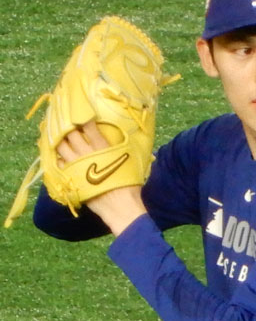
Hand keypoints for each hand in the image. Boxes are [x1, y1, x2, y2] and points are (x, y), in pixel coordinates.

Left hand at [57, 121, 146, 235]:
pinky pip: (59, 163)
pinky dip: (59, 157)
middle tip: (67, 121)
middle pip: (71, 133)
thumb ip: (124, 148)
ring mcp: (76, 165)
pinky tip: (61, 155)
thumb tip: (125, 140)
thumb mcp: (131, 161)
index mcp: (103, 146)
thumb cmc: (129, 184)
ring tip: (60, 135)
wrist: (119, 206)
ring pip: (61, 146)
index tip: (82, 114)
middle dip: (68, 125)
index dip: (84, 118)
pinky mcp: (71, 177)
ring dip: (60, 139)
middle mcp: (87, 153)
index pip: (89, 126)